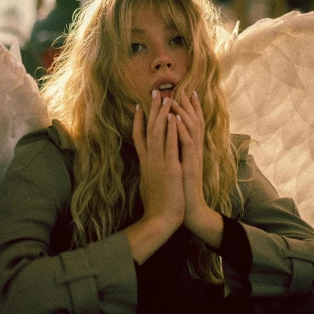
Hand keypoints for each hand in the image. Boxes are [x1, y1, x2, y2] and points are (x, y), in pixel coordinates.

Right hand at [132, 90, 184, 232]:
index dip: (139, 121)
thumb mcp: (147, 186)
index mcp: (145, 163)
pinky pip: (170, 145)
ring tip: (166, 97)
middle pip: (148, 129)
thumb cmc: (155, 207)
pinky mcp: (170, 168)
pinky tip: (174, 117)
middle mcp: (149, 159)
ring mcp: (159, 163)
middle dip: (152, 110)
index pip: (139, 137)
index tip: (140, 106)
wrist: (159, 220)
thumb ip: (147, 174)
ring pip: (158, 133)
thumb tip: (145, 169)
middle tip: (155, 92)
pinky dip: (172, 130)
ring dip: (162, 113)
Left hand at [171, 91, 222, 247]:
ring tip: (176, 98)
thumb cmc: (182, 193)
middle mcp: (194, 152)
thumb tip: (171, 146)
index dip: (189, 109)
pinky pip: (186, 145)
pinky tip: (175, 119)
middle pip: (194, 123)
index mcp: (190, 152)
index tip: (185, 93)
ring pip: (191, 130)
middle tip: (184, 88)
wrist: (189, 212)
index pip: (191, 126)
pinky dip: (180, 131)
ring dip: (183, 113)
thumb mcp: (179, 170)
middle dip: (188, 106)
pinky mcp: (189, 166)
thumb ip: (177, 156)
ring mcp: (193, 158)